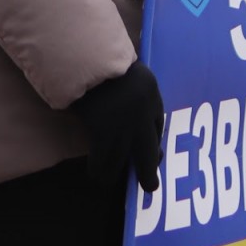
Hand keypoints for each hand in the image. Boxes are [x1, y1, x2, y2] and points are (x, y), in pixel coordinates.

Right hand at [70, 60, 163, 194]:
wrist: (88, 58)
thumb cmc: (104, 58)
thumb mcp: (130, 69)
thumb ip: (135, 89)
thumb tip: (130, 110)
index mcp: (151, 96)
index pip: (157, 125)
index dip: (154, 141)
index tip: (153, 152)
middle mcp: (141, 117)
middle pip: (149, 154)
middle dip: (149, 173)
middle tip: (150, 187)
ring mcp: (123, 128)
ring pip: (123, 161)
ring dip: (116, 173)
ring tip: (109, 180)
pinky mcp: (103, 134)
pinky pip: (102, 160)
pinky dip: (97, 169)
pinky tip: (95, 173)